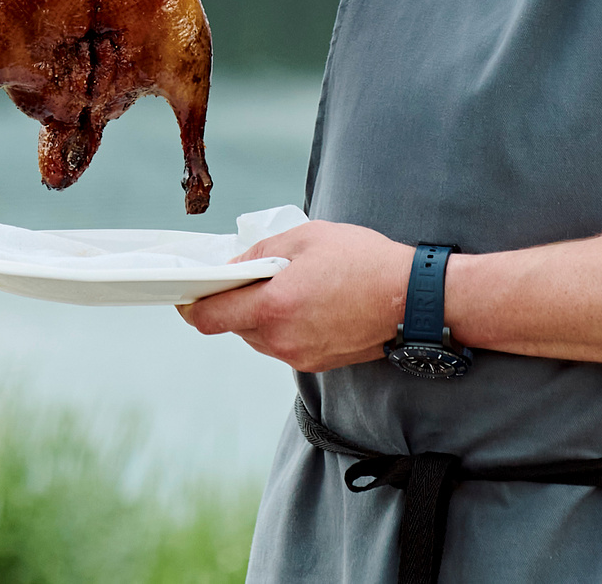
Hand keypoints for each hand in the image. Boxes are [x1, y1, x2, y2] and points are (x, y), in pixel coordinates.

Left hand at [177, 220, 412, 371]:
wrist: (414, 299)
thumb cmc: (363, 262)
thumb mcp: (306, 238)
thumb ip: (261, 253)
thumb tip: (234, 267)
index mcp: (273, 307)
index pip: (210, 318)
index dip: (192, 306)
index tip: (187, 294)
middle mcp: (281, 340)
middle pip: (234, 326)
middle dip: (236, 302)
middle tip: (251, 275)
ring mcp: (299, 356)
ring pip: (259, 337)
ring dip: (261, 314)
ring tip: (288, 285)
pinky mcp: (317, 363)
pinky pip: (284, 344)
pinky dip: (284, 325)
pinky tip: (307, 302)